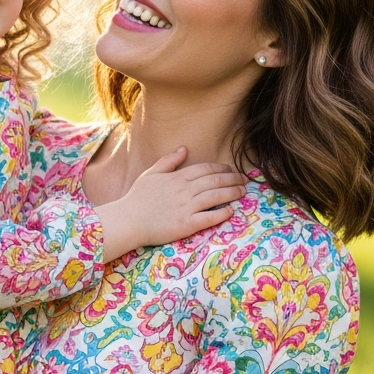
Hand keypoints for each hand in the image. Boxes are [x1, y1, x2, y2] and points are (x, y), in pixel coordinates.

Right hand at [97, 148, 246, 259]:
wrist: (128, 220)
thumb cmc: (137, 198)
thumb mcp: (150, 173)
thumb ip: (169, 161)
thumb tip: (184, 149)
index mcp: (177, 177)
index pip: (205, 169)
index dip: (221, 168)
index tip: (232, 169)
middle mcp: (185, 190)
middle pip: (215, 181)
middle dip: (232, 179)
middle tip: (244, 179)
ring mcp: (187, 207)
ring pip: (216, 197)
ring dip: (232, 193)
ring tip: (243, 192)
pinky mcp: (187, 224)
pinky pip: (209, 217)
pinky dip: (222, 213)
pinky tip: (231, 210)